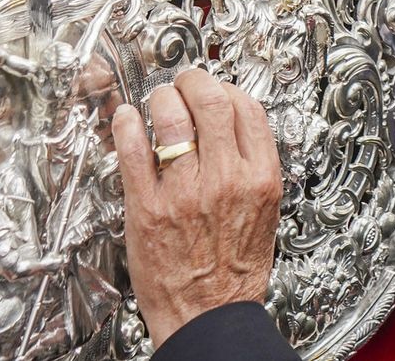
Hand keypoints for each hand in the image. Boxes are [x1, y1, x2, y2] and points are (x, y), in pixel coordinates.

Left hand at [111, 68, 282, 348]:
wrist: (210, 314)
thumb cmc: (236, 270)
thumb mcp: (265, 210)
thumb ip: (253, 168)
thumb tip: (237, 131)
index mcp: (260, 178)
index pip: (249, 109)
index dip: (231, 89)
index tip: (219, 89)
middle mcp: (226, 178)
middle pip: (212, 101)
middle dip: (195, 81)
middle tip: (185, 81)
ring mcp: (186, 191)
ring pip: (173, 117)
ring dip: (161, 98)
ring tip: (157, 100)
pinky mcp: (148, 207)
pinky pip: (135, 151)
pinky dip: (129, 126)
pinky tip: (129, 120)